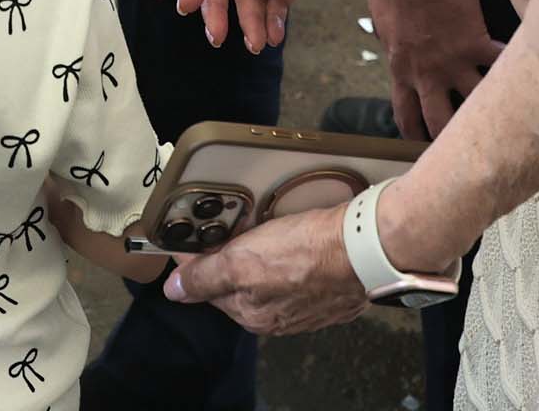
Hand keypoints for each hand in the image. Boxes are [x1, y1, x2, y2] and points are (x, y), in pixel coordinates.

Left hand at [164, 202, 365, 335]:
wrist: (364, 246)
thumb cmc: (306, 252)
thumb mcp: (241, 261)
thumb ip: (204, 277)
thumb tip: (174, 291)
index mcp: (252, 314)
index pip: (210, 285)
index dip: (201, 256)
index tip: (201, 233)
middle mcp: (276, 316)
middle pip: (238, 280)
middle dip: (234, 253)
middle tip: (238, 223)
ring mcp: (305, 304)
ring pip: (267, 273)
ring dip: (263, 251)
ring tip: (269, 225)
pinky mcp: (327, 288)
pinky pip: (296, 270)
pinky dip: (291, 253)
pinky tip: (295, 237)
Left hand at [368, 0, 504, 137]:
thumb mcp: (380, 20)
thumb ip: (392, 42)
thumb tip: (395, 45)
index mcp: (401, 69)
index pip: (405, 115)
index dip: (415, 134)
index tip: (425, 145)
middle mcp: (427, 74)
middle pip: (440, 121)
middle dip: (453, 139)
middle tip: (468, 148)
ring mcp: (453, 61)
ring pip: (475, 101)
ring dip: (490, 110)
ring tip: (507, 122)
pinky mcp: (475, 41)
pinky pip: (499, 62)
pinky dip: (513, 68)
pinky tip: (528, 76)